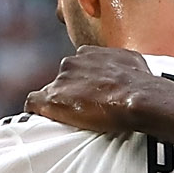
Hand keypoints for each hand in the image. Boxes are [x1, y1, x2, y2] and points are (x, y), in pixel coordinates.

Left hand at [26, 46, 159, 133]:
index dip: (81, 83)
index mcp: (87, 53)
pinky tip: (42, 118)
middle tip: (83, 109)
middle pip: (62, 80)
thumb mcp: (131, 61)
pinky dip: (36, 111)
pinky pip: (33, 103)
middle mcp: (70, 63)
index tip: (88, 94)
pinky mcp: (51, 99)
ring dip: (58, 103)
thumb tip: (124, 69)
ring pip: (50, 92)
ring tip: (73, 118)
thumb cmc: (140, 82)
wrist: (137, 97)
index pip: (76, 67)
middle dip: (70, 93)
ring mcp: (60, 81)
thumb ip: (119, 61)